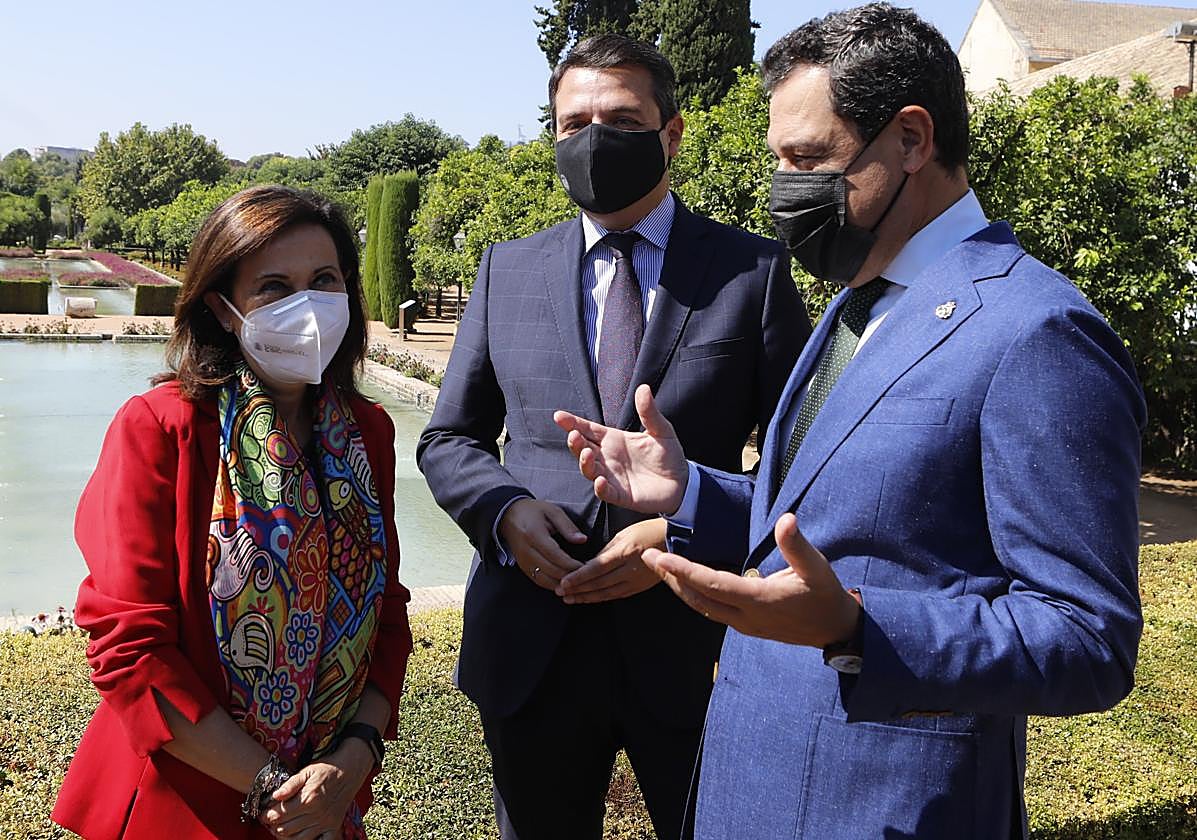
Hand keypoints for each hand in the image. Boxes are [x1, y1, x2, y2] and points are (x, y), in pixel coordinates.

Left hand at [259, 740, 372, 838]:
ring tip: (280, 826)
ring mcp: (326, 822)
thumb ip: (290, 784)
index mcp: (308, 799)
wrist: (350, 770)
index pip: (280, 814)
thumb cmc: (326, 769)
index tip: (263, 813)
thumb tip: (274, 796)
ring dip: (285, 835)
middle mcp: (317, 814)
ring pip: (297, 839)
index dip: (267, 815)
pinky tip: (298, 835)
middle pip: (285, 829)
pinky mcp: (333, 826)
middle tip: (270, 819)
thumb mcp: (307, 771)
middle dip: (273, 825)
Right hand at [498, 499, 585, 589]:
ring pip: (545, 580)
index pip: (556, 556)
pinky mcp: (523, 567)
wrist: (508, 515)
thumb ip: (567, 526)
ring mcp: (524, 562)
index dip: (572, 564)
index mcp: (534, 535)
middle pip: (551, 571)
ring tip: (578, 581)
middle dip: (570, 576)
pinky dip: (553, 585)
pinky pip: (540, 581)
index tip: (587, 566)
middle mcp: (527, 551)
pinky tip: (565, 583)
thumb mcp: (552, 511)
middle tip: (587, 576)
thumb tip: (582, 540)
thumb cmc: (532, 512)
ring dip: (562, 584)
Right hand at [554, 385, 688, 514]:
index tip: (558, 416)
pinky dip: (600, 488)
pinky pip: (606, 492)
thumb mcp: (661, 430)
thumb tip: (643, 388)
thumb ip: (649, 412)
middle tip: (573, 435)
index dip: (573, 423)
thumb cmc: (668, 455)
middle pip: (583, 449)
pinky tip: (600, 480)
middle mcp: (608, 457)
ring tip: (587, 454)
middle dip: (575, 443)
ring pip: (589, 470)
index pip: (588, 429)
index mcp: (614, 440)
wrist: (683, 482)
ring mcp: (612, 477)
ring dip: (585, 463)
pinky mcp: (621, 495)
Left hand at [558, 518, 665, 603]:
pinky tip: (590, 599)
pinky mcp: (640, 587)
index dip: (578, 577)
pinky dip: (601, 598)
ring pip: (607, 593)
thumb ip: (606, 550)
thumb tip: (588, 564)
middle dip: (577, 590)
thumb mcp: (624, 534)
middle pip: (598, 584)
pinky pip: (617, 595)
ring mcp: (636, 580)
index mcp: (625, 552)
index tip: (563, 583)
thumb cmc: (647, 531)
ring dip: (586, 597)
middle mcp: (630, 569)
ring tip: (570, 599)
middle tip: (560, 593)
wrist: (675, 541)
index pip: (596, 568)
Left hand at [641, 513, 860, 647]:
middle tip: (647, 556)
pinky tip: (686, 582)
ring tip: (660, 567)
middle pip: (698, 598)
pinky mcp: (747, 627)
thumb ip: (797, 544)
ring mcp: (745, 625)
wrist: (836, 629)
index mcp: (758, 600)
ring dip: (679, 588)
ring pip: (702, 607)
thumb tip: (786, 519)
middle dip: (671, 578)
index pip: (711, 584)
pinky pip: (712, 611)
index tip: (660, 557)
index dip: (684, 570)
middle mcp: (745, 617)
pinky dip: (694, 595)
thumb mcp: (817, 567)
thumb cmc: (826, 594)